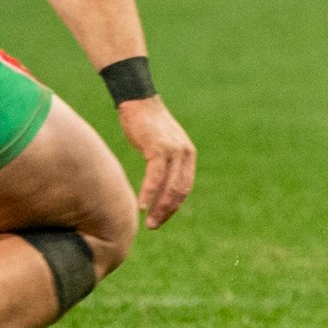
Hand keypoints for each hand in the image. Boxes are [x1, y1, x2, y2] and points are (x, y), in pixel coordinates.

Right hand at [117, 96, 196, 228]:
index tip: (161, 218)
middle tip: (154, 226)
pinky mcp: (158, 148)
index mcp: (188, 155)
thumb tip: (158, 186)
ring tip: (150, 221)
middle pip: (179, 190)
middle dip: (167, 211)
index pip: (184, 187)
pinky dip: (149, 192)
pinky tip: (142, 204)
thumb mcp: (162, 145)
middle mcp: (185, 154)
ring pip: (170, 186)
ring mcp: (173, 151)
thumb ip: (165, 164)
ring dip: (159, 206)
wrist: (138, 102)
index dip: (173, 206)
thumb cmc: (146, 126)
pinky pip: (155, 176)